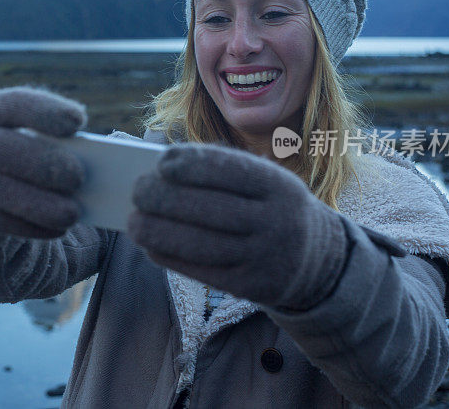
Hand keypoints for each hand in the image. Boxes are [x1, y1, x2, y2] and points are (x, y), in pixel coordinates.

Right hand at [0, 86, 86, 238]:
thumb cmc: (10, 147)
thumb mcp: (20, 130)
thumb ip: (51, 137)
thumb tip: (95, 160)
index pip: (15, 104)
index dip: (45, 112)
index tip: (79, 121)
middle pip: (1, 149)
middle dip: (43, 164)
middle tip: (79, 178)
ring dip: (40, 204)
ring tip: (74, 213)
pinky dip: (31, 226)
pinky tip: (58, 229)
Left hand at [127, 143, 347, 308]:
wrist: (314, 260)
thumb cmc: (269, 207)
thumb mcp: (264, 182)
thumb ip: (221, 170)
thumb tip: (162, 171)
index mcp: (279, 187)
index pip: (232, 170)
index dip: (194, 165)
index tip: (162, 163)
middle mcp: (276, 222)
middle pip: (210, 209)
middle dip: (165, 197)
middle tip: (137, 190)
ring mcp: (264, 257)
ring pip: (200, 244)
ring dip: (158, 231)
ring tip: (133, 221)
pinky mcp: (250, 286)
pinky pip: (201, 271)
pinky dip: (169, 256)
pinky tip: (149, 246)